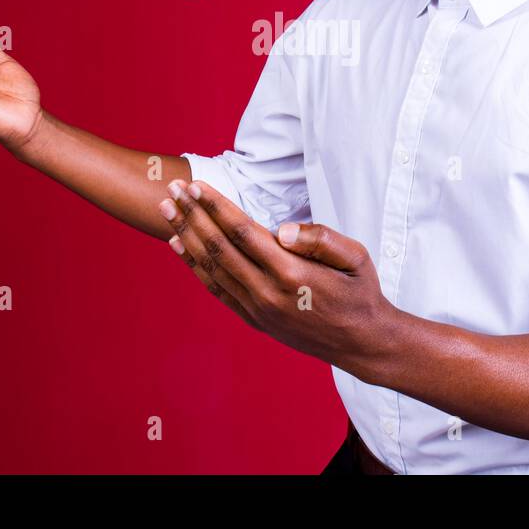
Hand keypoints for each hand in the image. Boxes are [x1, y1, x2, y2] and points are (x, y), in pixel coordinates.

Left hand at [157, 179, 395, 377]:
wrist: (361, 342)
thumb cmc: (360, 291)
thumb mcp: (356, 257)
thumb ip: (322, 239)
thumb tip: (283, 229)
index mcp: (292, 274)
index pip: (243, 232)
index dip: (217, 207)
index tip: (196, 185)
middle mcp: (268, 293)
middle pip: (219, 247)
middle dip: (193, 214)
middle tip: (173, 188)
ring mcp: (258, 309)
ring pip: (213, 267)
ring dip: (187, 235)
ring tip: (167, 209)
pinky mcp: (254, 319)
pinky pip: (217, 289)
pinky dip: (194, 266)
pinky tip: (179, 245)